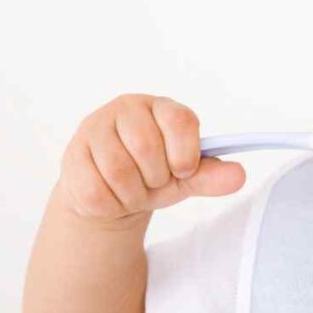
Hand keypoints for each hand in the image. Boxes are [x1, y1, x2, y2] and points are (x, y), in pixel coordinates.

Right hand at [55, 93, 245, 221]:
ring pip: (119, 171)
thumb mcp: (186, 178)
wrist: (112, 194)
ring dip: (133, 194)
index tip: (184, 170)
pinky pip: (96, 190)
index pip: (180, 121)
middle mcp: (126, 109)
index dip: (186, 154)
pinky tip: (112, 196)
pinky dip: (111, 204)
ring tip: (134, 191)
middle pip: (147, 147)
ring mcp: (95, 129)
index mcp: (161, 107)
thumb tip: (239, 175)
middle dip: (156, 178)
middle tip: (153, 182)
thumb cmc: (153, 177)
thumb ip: (212, 176)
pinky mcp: (73, 156)